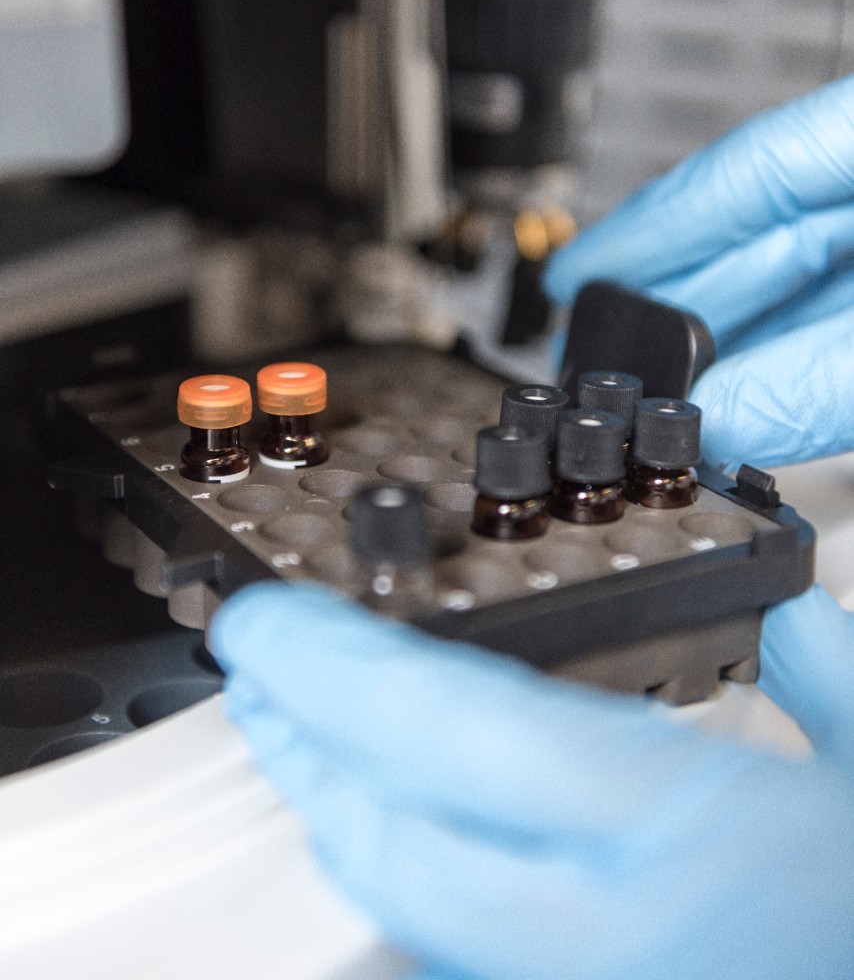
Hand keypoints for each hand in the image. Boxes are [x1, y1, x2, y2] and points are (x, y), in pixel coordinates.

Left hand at [212, 581, 853, 979]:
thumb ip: (832, 676)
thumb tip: (792, 622)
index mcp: (684, 838)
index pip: (449, 730)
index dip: (330, 669)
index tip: (265, 626)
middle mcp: (609, 940)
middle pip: (387, 844)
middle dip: (301, 752)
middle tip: (263, 681)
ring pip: (412, 918)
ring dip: (349, 822)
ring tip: (316, 748)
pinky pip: (464, 962)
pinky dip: (420, 890)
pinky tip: (423, 845)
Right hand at [543, 77, 853, 470]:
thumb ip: (826, 382)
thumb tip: (724, 418)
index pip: (742, 168)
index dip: (646, 228)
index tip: (576, 274)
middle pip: (763, 222)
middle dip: (682, 300)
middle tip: (607, 355)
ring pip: (802, 269)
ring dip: (734, 337)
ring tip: (666, 386)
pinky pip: (840, 300)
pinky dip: (795, 346)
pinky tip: (744, 386)